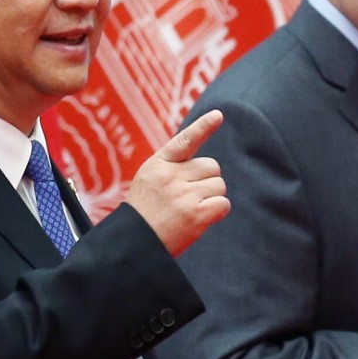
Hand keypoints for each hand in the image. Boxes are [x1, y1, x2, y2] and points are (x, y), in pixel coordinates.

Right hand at [124, 110, 229, 256]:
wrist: (134, 243)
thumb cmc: (144, 211)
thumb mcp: (149, 180)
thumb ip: (172, 168)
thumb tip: (207, 167)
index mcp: (158, 164)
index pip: (184, 141)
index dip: (203, 127)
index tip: (218, 115)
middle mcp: (171, 176)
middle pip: (212, 167)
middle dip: (207, 180)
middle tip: (189, 196)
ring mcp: (184, 195)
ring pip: (219, 185)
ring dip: (212, 197)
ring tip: (190, 209)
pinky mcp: (196, 215)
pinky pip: (223, 204)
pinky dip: (217, 211)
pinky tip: (201, 218)